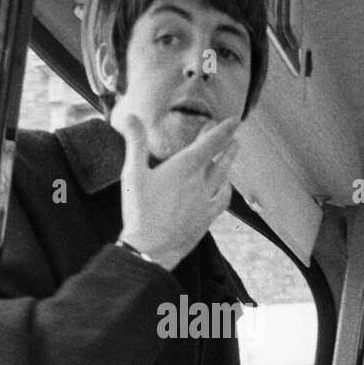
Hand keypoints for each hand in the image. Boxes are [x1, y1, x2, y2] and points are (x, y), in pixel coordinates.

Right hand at [118, 114, 239, 269]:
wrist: (151, 249)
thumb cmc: (140, 211)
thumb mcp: (133, 174)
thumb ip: (135, 143)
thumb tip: (130, 115)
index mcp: (184, 167)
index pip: (210, 142)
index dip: (223, 129)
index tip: (234, 120)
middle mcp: (200, 182)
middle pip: (218, 157)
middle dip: (225, 142)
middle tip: (231, 133)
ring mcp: (205, 201)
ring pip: (223, 176)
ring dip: (229, 162)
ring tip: (234, 151)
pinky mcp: (206, 218)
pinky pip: (223, 199)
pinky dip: (227, 188)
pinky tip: (226, 186)